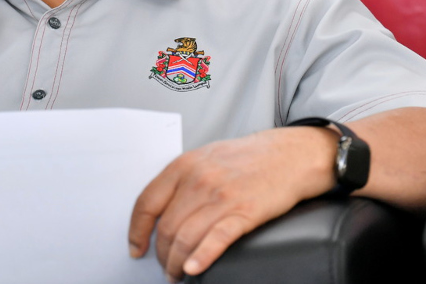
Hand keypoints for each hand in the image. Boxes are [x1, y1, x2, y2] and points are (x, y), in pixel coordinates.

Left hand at [128, 127, 337, 281]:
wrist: (290, 155)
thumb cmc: (248, 158)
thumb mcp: (206, 158)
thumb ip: (182, 179)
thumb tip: (160, 211)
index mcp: (184, 166)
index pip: (146, 203)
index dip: (136, 231)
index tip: (136, 248)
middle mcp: (198, 180)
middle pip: (166, 227)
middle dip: (161, 255)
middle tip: (165, 268)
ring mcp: (221, 196)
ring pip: (185, 238)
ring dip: (177, 263)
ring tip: (178, 275)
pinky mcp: (245, 212)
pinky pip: (216, 239)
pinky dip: (201, 258)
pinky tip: (194, 269)